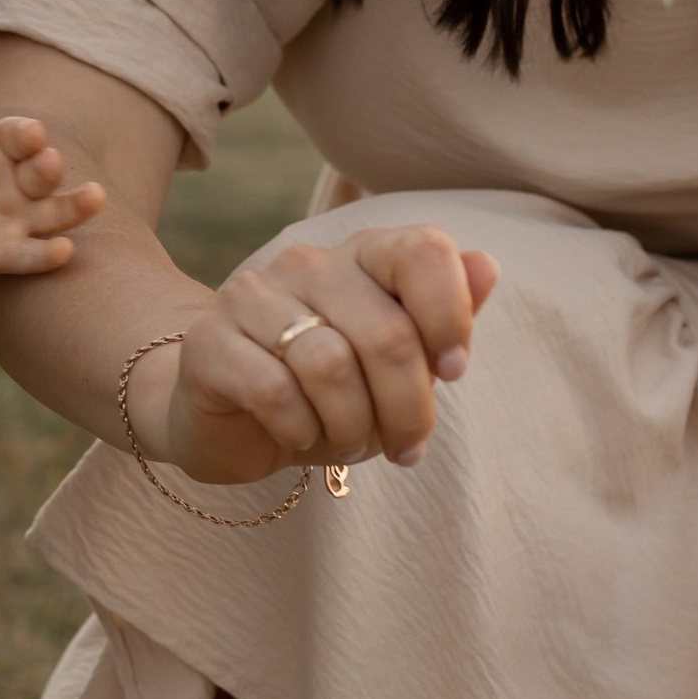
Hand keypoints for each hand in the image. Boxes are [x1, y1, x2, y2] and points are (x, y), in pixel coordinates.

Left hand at [0, 88, 106, 284]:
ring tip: (95, 198)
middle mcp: (17, 180)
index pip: (23, 135)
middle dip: (49, 168)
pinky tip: (63, 250)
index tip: (31, 135)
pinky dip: (48, 255)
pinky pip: (31, 255)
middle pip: (44, 173)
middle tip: (47, 162)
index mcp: (3, 144)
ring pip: (54, 214)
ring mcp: (14, 217)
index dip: (29, 135)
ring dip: (76, 207)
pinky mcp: (4, 252)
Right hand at [146, 228, 498, 483]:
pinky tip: (298, 436)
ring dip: (351, 425)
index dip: (450, 317)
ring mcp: (252, 296)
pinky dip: (299, 430)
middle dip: (408, 408)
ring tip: (346, 441)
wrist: (230, 422)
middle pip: (386, 333)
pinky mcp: (210, 342)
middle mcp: (307, 263)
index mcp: (362, 255)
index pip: (423, 251)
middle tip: (405, 448)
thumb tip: (487, 265)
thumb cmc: (328, 394)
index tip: (453, 372)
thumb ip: (445, 316)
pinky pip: (275, 392)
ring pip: (330, 364)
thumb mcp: (398, 366)